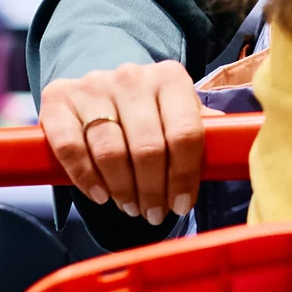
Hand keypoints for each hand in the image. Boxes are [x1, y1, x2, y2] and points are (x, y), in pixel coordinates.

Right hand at [39, 58, 209, 218]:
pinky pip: (71, 147)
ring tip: (131, 208)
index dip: (185, 176)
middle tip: (154, 214)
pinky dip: (86, 178)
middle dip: (153, 190)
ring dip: (123, 190)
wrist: (99, 87)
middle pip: (148, 147)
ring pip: (111, 151)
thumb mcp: (177, 112)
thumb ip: (202, 130)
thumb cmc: (148, 110)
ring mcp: (92, 86)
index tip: (181, 204)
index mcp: (170, 78)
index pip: (185, 133)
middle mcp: (131, 77)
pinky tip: (101, 196)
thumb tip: (233, 152)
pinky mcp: (58, 99)